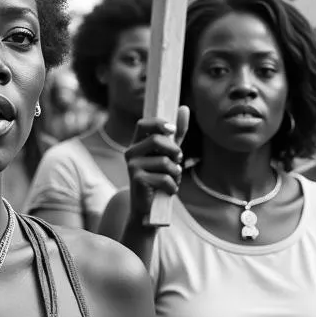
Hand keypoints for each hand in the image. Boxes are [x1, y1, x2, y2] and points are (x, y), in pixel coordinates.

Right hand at [124, 107, 189, 221]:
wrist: (149, 208)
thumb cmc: (159, 177)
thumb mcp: (169, 154)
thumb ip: (176, 134)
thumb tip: (184, 108)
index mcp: (137, 144)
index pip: (143, 124)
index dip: (158, 123)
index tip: (172, 130)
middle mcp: (130, 153)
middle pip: (156, 140)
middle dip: (174, 150)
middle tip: (178, 160)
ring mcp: (132, 167)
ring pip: (164, 162)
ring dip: (176, 173)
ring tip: (172, 180)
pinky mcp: (137, 180)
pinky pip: (164, 178)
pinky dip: (173, 186)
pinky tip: (168, 190)